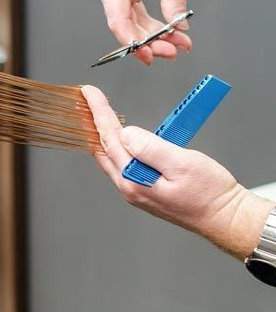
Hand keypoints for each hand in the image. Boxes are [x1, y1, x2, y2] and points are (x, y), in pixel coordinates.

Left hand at [82, 85, 273, 258]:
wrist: (225, 218)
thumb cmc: (209, 194)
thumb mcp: (182, 164)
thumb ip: (151, 148)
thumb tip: (126, 134)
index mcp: (135, 180)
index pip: (109, 140)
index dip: (99, 113)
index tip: (91, 93)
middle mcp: (130, 187)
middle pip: (102, 148)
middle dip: (93, 121)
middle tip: (87, 100)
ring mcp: (135, 189)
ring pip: (111, 157)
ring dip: (103, 133)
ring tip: (97, 113)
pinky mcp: (144, 189)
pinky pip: (123, 163)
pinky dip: (117, 145)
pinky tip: (118, 137)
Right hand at [93, 0, 192, 64]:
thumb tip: (179, 22)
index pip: (117, 20)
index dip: (131, 41)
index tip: (147, 54)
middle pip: (126, 26)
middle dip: (151, 42)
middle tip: (172, 51)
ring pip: (133, 24)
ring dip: (155, 37)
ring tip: (178, 45)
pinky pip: (136, 15)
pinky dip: (153, 26)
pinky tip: (169, 34)